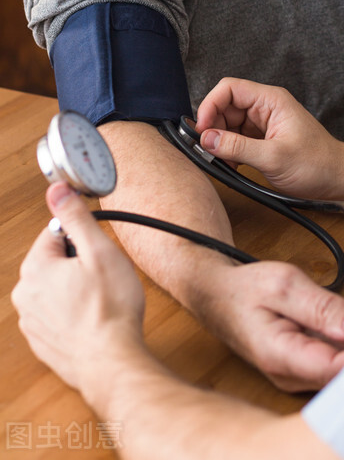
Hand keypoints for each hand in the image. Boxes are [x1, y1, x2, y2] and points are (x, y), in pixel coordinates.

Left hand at [12, 183, 145, 395]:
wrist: (110, 362)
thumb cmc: (109, 310)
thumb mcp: (99, 250)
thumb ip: (75, 217)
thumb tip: (57, 190)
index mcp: (34, 269)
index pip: (54, 232)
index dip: (81, 237)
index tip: (97, 250)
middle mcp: (24, 296)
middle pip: (54, 261)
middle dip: (78, 263)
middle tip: (102, 275)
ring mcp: (32, 322)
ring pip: (55, 288)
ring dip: (75, 288)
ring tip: (100, 299)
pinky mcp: (43, 342)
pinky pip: (57, 314)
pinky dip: (73, 313)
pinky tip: (93, 318)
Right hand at [194, 257, 343, 392]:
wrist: (217, 297)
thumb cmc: (247, 289)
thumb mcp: (285, 284)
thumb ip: (323, 306)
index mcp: (282, 356)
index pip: (335, 370)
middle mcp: (290, 377)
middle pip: (342, 378)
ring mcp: (297, 378)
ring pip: (341, 374)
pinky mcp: (304, 373)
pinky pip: (334, 367)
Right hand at [196, 77, 343, 200]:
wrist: (337, 178)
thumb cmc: (316, 163)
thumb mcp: (274, 157)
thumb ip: (237, 147)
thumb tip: (206, 139)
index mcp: (271, 100)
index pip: (229, 89)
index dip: (210, 105)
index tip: (201, 129)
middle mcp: (265, 107)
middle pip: (225, 106)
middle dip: (213, 127)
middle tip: (208, 150)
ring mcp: (263, 122)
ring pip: (228, 124)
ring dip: (220, 142)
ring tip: (223, 161)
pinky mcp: (262, 138)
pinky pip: (236, 138)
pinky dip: (229, 151)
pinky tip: (232, 165)